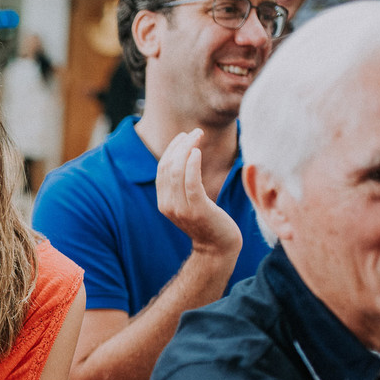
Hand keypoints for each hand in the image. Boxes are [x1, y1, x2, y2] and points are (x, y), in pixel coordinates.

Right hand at [156, 129, 242, 256]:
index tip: (184, 136)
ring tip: (198, 136)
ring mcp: (181, 209)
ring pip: (177, 171)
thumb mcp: (189, 204)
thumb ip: (182, 187)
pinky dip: (192, 164)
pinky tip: (197, 151)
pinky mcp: (197, 210)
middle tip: (195, 132)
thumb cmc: (208, 222)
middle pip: (167, 167)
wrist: (218, 247)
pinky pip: (191, 182)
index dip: (171, 150)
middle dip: (180, 145)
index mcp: (163, 202)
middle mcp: (168, 205)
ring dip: (187, 149)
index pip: (162, 169)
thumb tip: (185, 160)